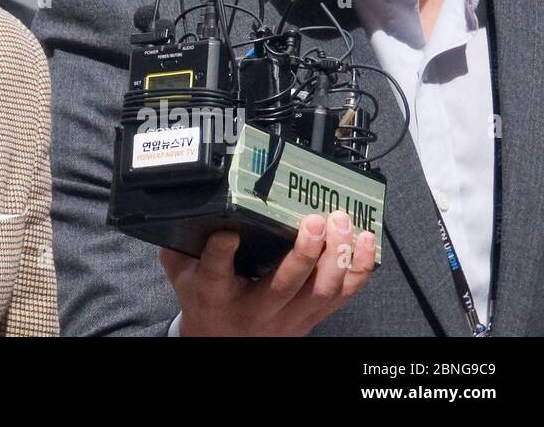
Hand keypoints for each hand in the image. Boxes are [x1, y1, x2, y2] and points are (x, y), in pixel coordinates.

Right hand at [162, 212, 375, 336]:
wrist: (219, 341)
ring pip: (321, 291)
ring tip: (341, 223)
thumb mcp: (180, 270)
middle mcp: (254, 307)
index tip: (228, 232)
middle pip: (285, 284)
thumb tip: (184, 202)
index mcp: (215, 292)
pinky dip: (358, 269)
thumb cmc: (201, 297)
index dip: (221, 251)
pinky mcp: (311, 317)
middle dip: (305, 251)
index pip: (215, 271)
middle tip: (314, 220)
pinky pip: (342, 296)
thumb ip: (179, 240)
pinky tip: (364, 242)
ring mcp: (288, 316)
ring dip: (337, 256)